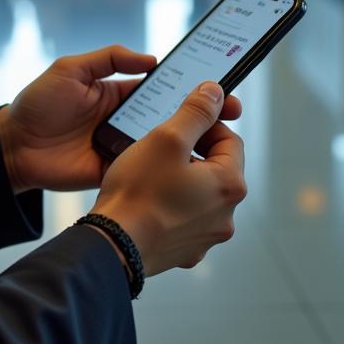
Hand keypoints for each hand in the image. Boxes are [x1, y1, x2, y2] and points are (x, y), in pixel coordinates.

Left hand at [0, 45, 241, 193]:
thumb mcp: (70, 69)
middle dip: (203, 114)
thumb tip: (151, 59)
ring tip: (220, 139)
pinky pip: (146, 169)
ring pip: (164, 145)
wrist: (11, 149)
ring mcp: (124, 147)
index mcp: (119, 93)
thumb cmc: (37, 104)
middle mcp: (127, 120)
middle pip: (172, 116)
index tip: (218, 83)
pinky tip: (192, 168)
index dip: (190, 86)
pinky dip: (167, 169)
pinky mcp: (115, 171)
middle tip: (233, 112)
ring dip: (190, 142)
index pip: (164, 87)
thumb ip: (109, 58)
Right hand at [90, 81, 246, 276]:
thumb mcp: (168, 138)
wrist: (112, 246)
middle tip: (160, 149)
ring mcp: (207, 236)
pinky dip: (170, 206)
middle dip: (192, 154)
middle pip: (216, 168)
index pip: (230, 140)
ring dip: (181, 179)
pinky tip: (147, 201)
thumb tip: (215, 93)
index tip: (179, 125)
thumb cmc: (139, 193)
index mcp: (230, 185)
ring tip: (151, 175)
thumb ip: (196, 112)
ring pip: (200, 193)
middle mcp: (226, 215)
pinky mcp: (186, 250)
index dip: (205, 125)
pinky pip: (184, 218)